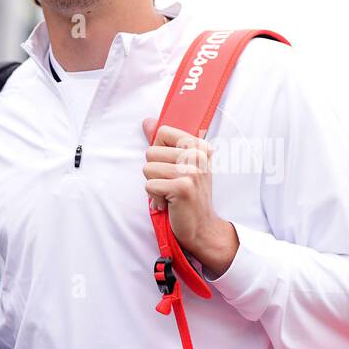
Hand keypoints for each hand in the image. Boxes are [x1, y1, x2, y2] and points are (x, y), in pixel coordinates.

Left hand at [141, 118, 238, 277]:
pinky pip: (150, 185)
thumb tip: (147, 121)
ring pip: (148, 169)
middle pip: (151, 151)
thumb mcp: (181, 164)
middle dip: (155, 171)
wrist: (202, 227)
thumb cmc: (189, 195)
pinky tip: (170, 203)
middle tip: (171, 184)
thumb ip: (164, 141)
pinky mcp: (183, 187)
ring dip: (154, 186)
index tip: (172, 166)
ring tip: (170, 194)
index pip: (162, 132)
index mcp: (200, 146)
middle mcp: (199, 155)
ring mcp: (192, 171)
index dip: (159, 151)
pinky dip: (155, 198)